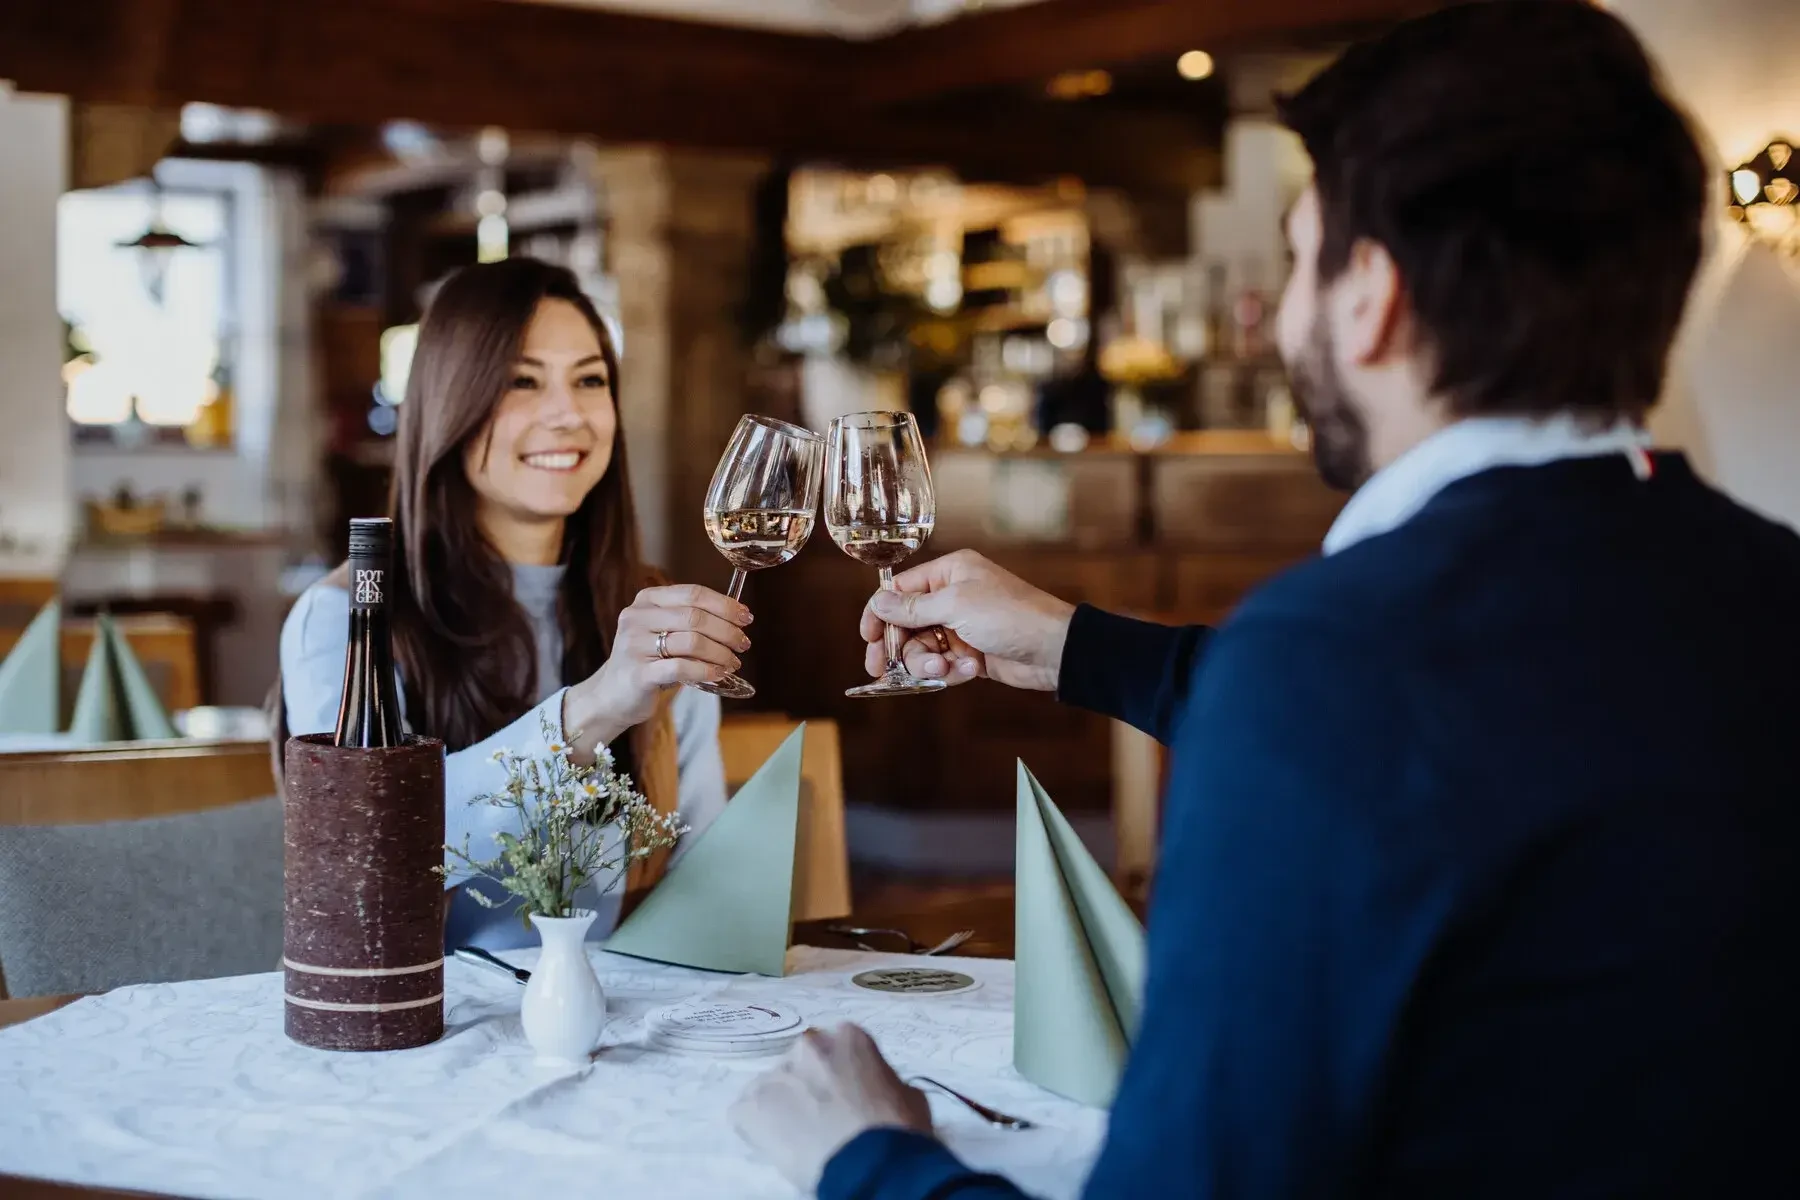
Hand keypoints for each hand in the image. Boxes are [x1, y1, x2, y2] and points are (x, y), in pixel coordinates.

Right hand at [563, 583, 750, 749]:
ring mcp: (634, 645)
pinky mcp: (639, 674)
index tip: (746, 617)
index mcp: (646, 600)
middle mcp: (637, 618)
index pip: (693, 593)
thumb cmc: (647, 661)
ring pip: (691, 642)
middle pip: (695, 617)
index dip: (724, 604)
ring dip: (720, 653)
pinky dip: (706, 671)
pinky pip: (682, 668)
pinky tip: (718, 675)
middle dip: (727, 630)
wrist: (612, 695)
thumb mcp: (663, 631)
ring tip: (733, 662)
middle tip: (743, 643)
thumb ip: (690, 620)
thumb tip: (736, 616)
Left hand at [731, 1024, 932, 1193]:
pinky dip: (759, 1130)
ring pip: (775, 1088)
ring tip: (800, 1137)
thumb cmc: (897, 1130)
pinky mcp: (749, 1106)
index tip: (849, 1099)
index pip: (840, 1050)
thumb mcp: (909, 1095)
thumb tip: (877, 1090)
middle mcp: (808, 1045)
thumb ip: (884, 1081)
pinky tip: (780, 1147)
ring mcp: (774, 1074)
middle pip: (804, 1063)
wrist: (869, 1164)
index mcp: (849, 1037)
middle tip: (823, 1117)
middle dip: (811, 1085)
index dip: (844, 1077)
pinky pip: (748, 1115)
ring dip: (785, 1106)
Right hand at [859, 550, 1075, 691]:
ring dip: (928, 662)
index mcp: (949, 573)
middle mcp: (953, 596)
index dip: (879, 614)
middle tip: (882, 670)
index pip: (900, 591)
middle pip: (906, 624)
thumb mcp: (956, 605)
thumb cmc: (1011, 615)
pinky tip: (969, 671)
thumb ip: (913, 608)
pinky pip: (943, 664)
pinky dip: (951, 670)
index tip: (867, 639)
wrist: (1054, 649)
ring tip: (944, 668)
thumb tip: (878, 603)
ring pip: (922, 649)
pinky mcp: (971, 652)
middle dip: (900, 647)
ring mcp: (962, 626)